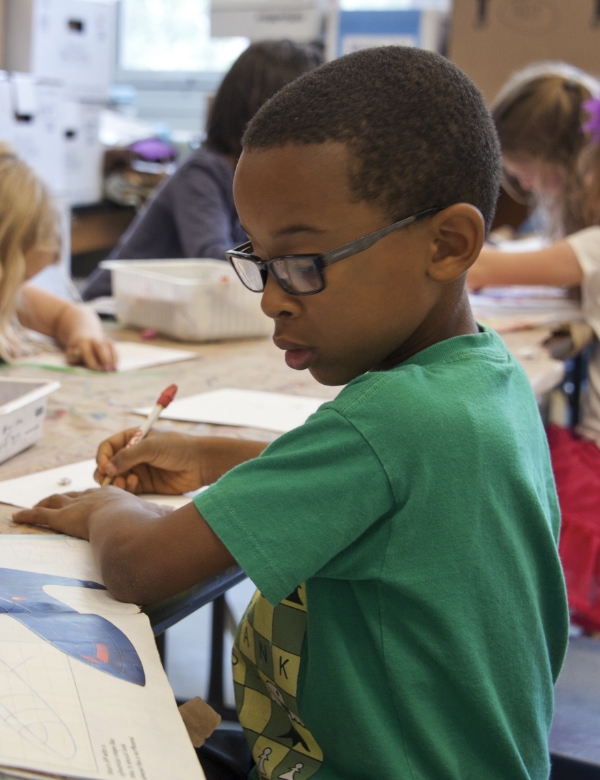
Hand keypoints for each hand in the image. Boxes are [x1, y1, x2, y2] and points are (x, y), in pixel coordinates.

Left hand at [12, 487, 160, 538]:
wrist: (129, 526)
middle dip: (65, 497)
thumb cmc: (145, 524)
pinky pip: (42, 516)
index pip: (98, 495)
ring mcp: (78, 506)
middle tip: (56, 500)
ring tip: (33, 507)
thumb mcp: (156, 517)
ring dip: (43, 504)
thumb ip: (161, 517)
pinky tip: (18, 518)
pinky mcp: (64, 519)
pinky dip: (29, 516)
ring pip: (55, 502)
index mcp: (115, 497)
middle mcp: (94, 497)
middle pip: (74, 495)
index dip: (91, 497)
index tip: (87, 499)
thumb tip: (174, 515)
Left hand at [66, 336, 117, 370]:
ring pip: (110, 347)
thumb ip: (73, 356)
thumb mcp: (70, 353)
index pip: (88, 352)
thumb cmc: (76, 350)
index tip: (97, 370)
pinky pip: (114, 348)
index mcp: (82, 343)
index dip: (92, 361)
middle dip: (104, 358)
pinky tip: (116, 366)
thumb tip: (78, 352)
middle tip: (107, 370)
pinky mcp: (109, 342)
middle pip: (101, 347)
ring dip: (113, 358)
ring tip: (114, 369)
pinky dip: (116, 357)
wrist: (83, 334)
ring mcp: (103, 340)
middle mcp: (94, 340)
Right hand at [96, 429, 268, 494]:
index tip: (104, 467)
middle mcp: (133, 454)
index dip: (102, 457)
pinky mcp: (145, 485)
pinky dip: (125, 489)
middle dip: (105, 473)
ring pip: (116, 479)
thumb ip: (128, 456)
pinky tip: (134, 485)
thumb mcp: (151, 447)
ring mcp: (138, 470)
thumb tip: (106, 469)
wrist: (201, 463)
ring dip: (115, 482)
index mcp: (133, 438)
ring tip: (125, 482)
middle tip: (109, 480)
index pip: (107, 447)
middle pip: (108, 465)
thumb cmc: (178, 448)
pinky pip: (127, 489)